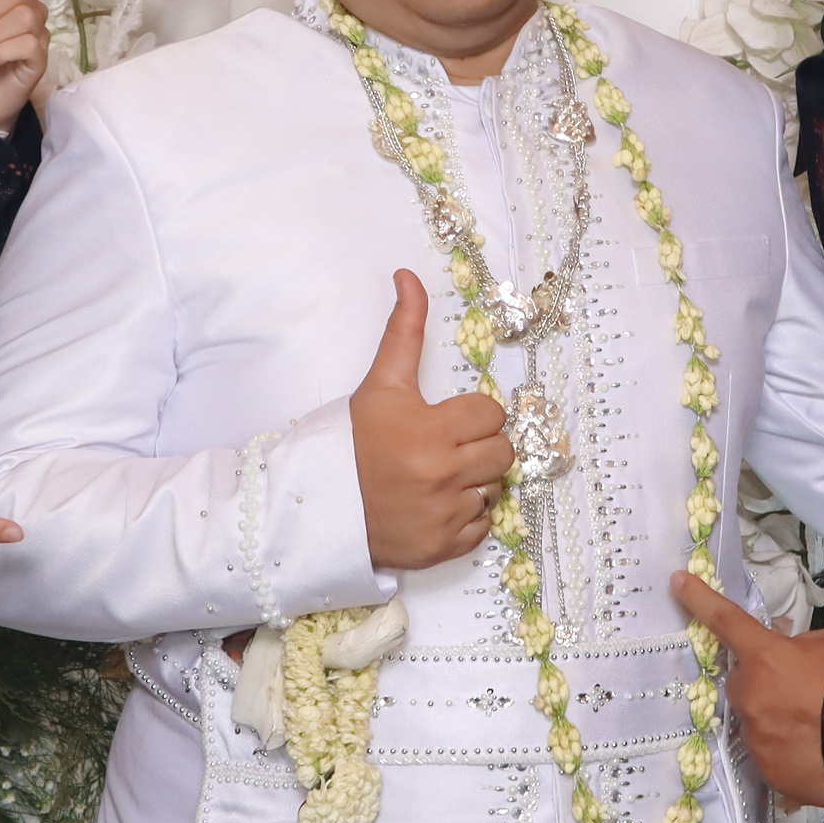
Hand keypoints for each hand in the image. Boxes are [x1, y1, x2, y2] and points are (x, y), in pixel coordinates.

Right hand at [351, 271, 512, 571]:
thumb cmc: (353, 442)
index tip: (445, 420)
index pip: (491, 413)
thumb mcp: (381, 384)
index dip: (471, 414)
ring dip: (474, 481)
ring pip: (495, 488)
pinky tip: (435, 505)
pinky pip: (482, 526)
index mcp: (431, 431)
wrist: (320, 507)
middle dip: (479, 446)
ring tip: (438, 476)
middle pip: (503, 452)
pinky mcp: (444, 548)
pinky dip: (464, 517)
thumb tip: (409, 274)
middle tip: (446, 447)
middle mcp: (443, 475)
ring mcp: (445, 515)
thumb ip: (403, 330)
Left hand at [672, 571, 823, 810]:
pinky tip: (818, 754)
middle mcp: (750, 696)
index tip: (677, 581)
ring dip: (777, 720)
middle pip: (743, 683)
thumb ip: (806, 645)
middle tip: (800, 691)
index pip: (725, 620)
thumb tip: (793, 656)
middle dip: (763, 682)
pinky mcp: (769, 772)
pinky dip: (790, 753)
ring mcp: (756, 738)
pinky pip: (773, 756)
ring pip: (757, 722)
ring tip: (817, 728)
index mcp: (765, 656)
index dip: (699, 598)